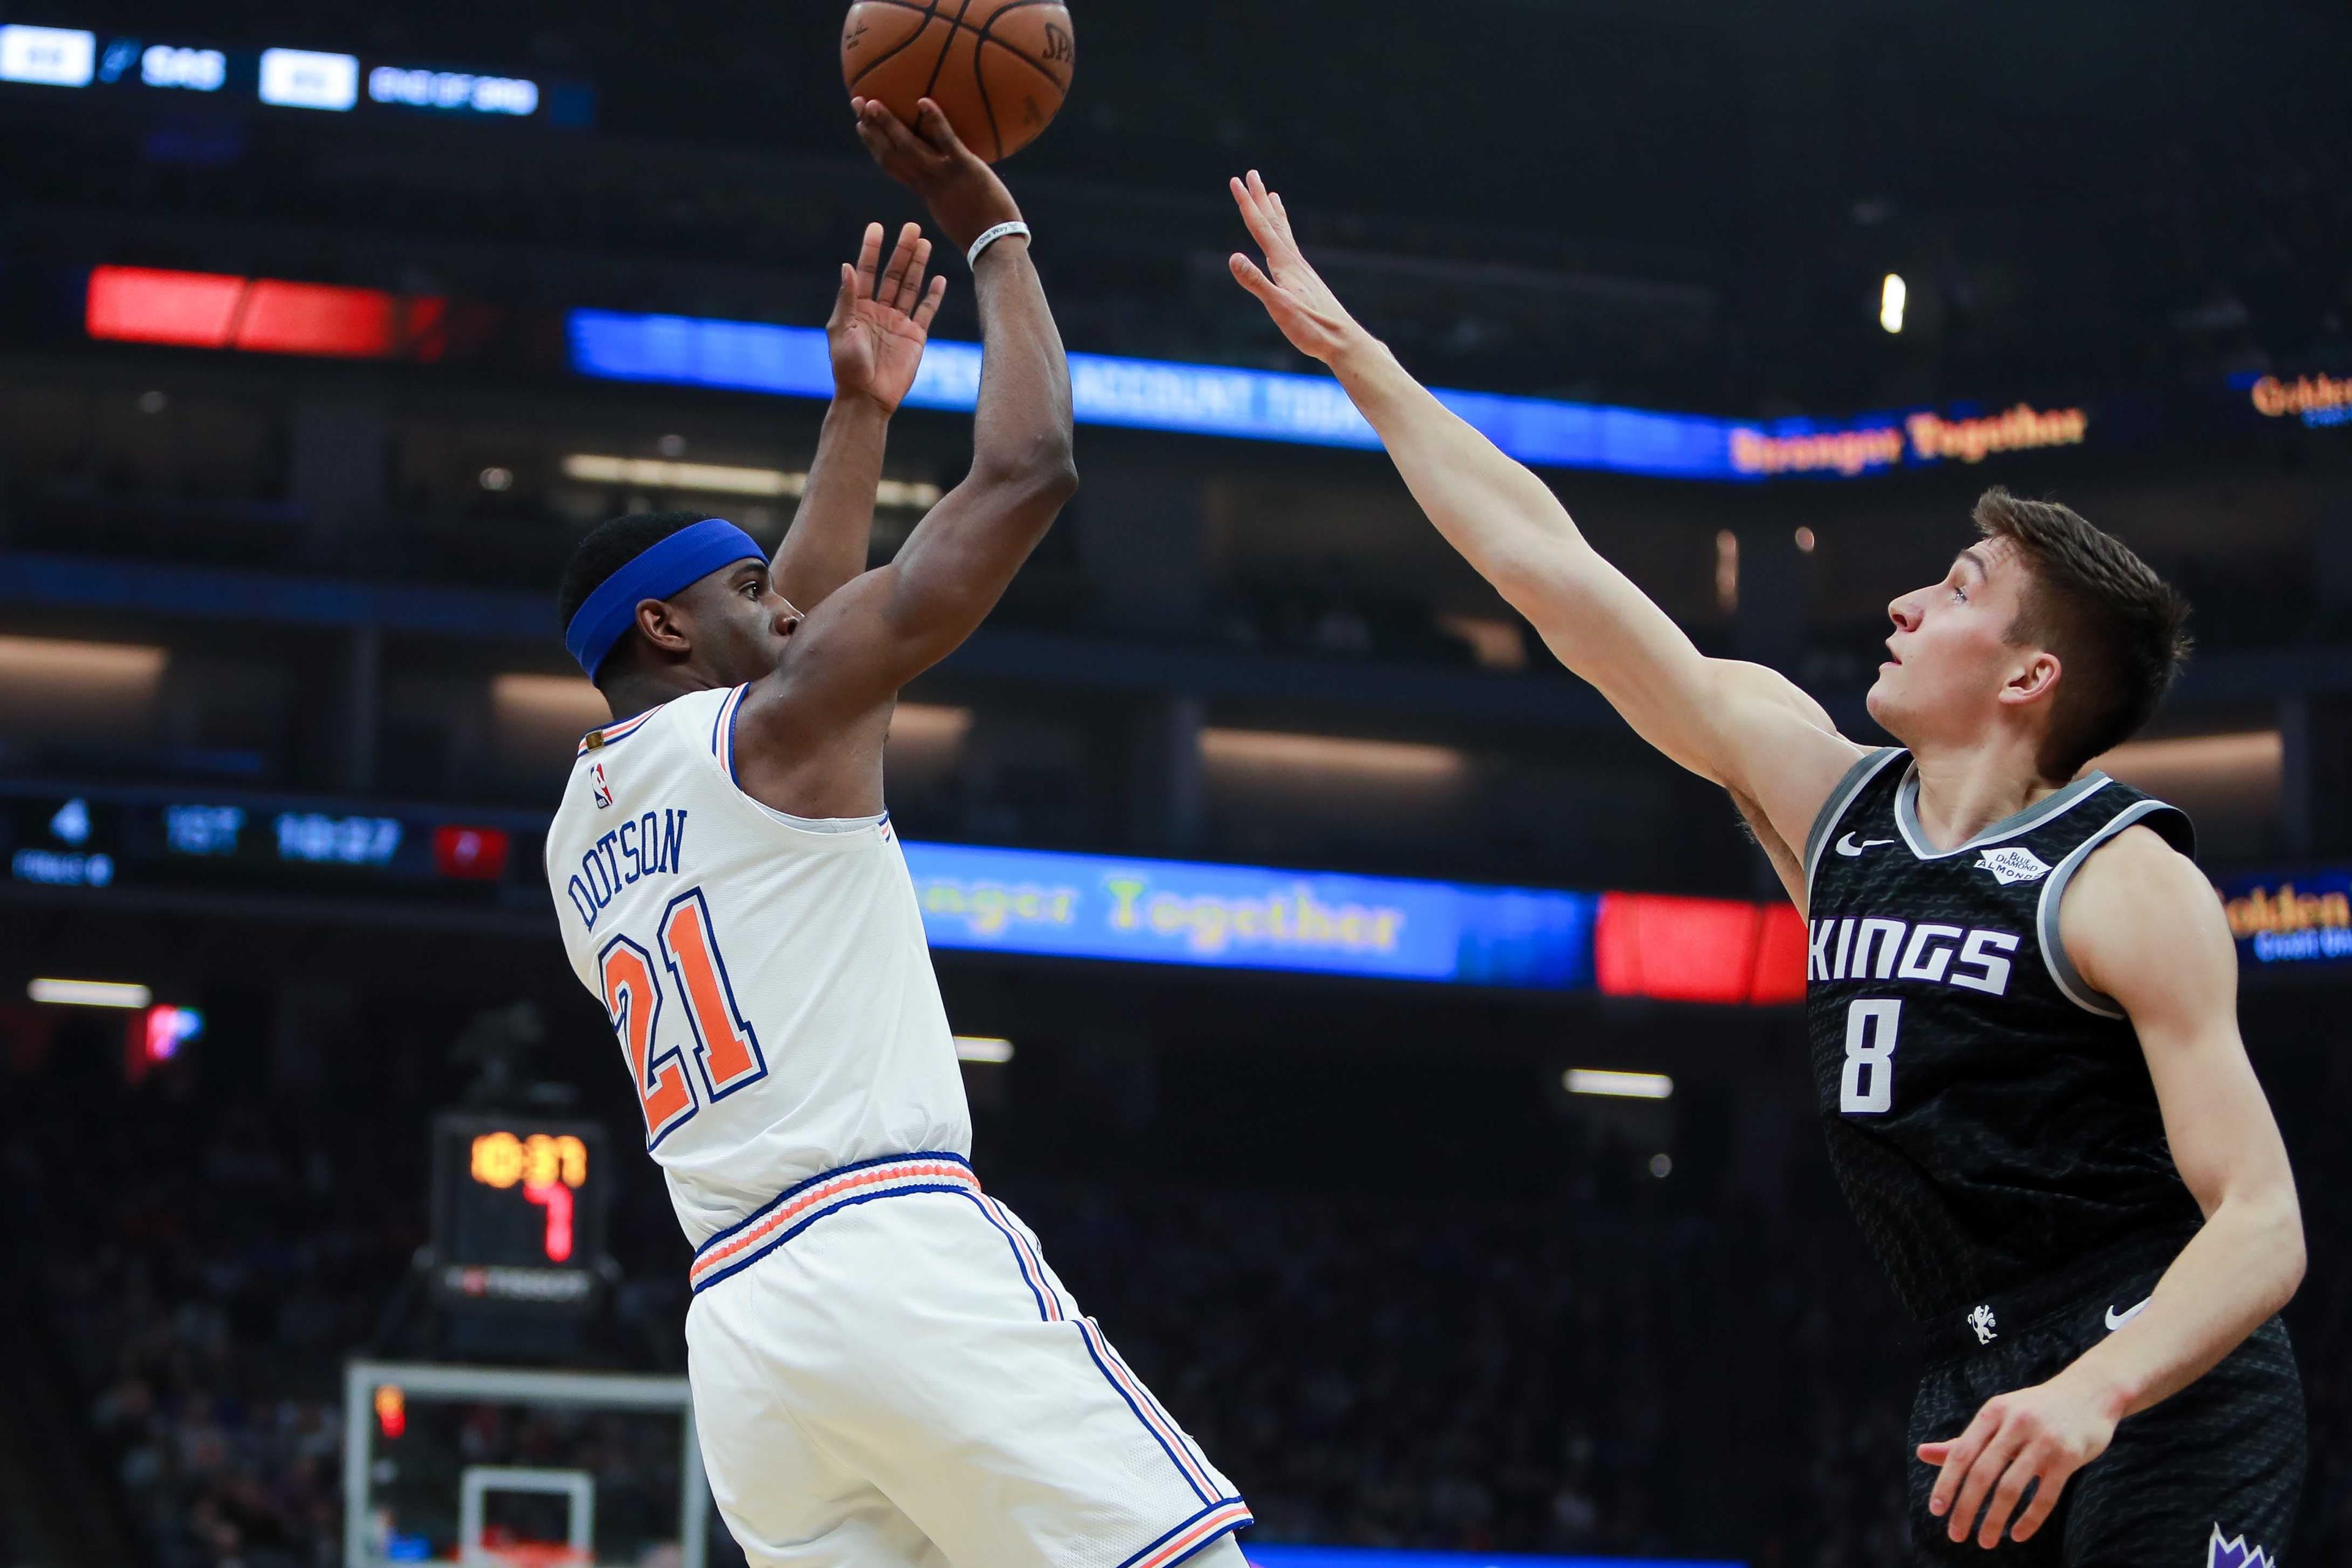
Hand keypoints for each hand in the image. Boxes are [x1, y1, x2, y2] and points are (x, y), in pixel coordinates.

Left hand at [828, 220, 946, 412]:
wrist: (867, 398)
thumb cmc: (847, 367)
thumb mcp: (842, 329)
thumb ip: (847, 298)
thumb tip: (847, 266)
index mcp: (858, 307)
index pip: (866, 271)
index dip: (871, 249)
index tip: (877, 227)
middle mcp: (879, 311)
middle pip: (893, 274)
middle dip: (902, 251)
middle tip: (911, 228)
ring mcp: (898, 322)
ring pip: (910, 287)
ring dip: (917, 265)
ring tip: (924, 243)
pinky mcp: (915, 336)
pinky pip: (926, 311)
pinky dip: (933, 295)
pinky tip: (939, 278)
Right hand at [851, 97, 1020, 252]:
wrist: (996, 244)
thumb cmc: (981, 231)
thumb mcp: (954, 212)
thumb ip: (947, 193)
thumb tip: (949, 181)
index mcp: (924, 191)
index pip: (891, 164)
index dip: (873, 144)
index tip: (861, 126)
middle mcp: (927, 181)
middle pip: (891, 151)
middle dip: (871, 127)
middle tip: (857, 103)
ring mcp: (943, 173)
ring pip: (909, 146)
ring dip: (889, 123)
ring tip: (873, 102)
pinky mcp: (964, 167)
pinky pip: (946, 140)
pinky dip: (935, 120)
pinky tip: (923, 100)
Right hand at [1228, 169, 1369, 363]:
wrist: (1343, 341)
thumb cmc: (1311, 328)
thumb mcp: (1278, 307)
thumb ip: (1256, 282)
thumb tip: (1233, 257)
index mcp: (1285, 264)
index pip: (1261, 227)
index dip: (1247, 204)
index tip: (1235, 181)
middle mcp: (1294, 262)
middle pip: (1273, 223)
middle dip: (1260, 198)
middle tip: (1251, 174)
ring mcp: (1302, 271)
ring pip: (1284, 234)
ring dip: (1275, 214)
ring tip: (1273, 196)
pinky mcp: (1306, 282)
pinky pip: (1292, 250)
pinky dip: (1286, 238)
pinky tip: (1285, 245)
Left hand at [1919, 1372, 2122, 1547]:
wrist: (2089, 1393)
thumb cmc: (2033, 1410)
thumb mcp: (1996, 1417)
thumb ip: (1963, 1440)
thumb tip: (1921, 1454)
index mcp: (1992, 1412)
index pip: (1961, 1453)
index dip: (1946, 1483)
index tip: (1936, 1510)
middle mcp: (2016, 1423)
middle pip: (1982, 1473)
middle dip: (1966, 1508)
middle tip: (1955, 1534)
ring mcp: (2044, 1440)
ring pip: (2011, 1488)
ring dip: (1994, 1520)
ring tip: (1984, 1541)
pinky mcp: (2069, 1457)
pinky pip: (2045, 1496)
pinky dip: (2029, 1519)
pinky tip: (2017, 1535)